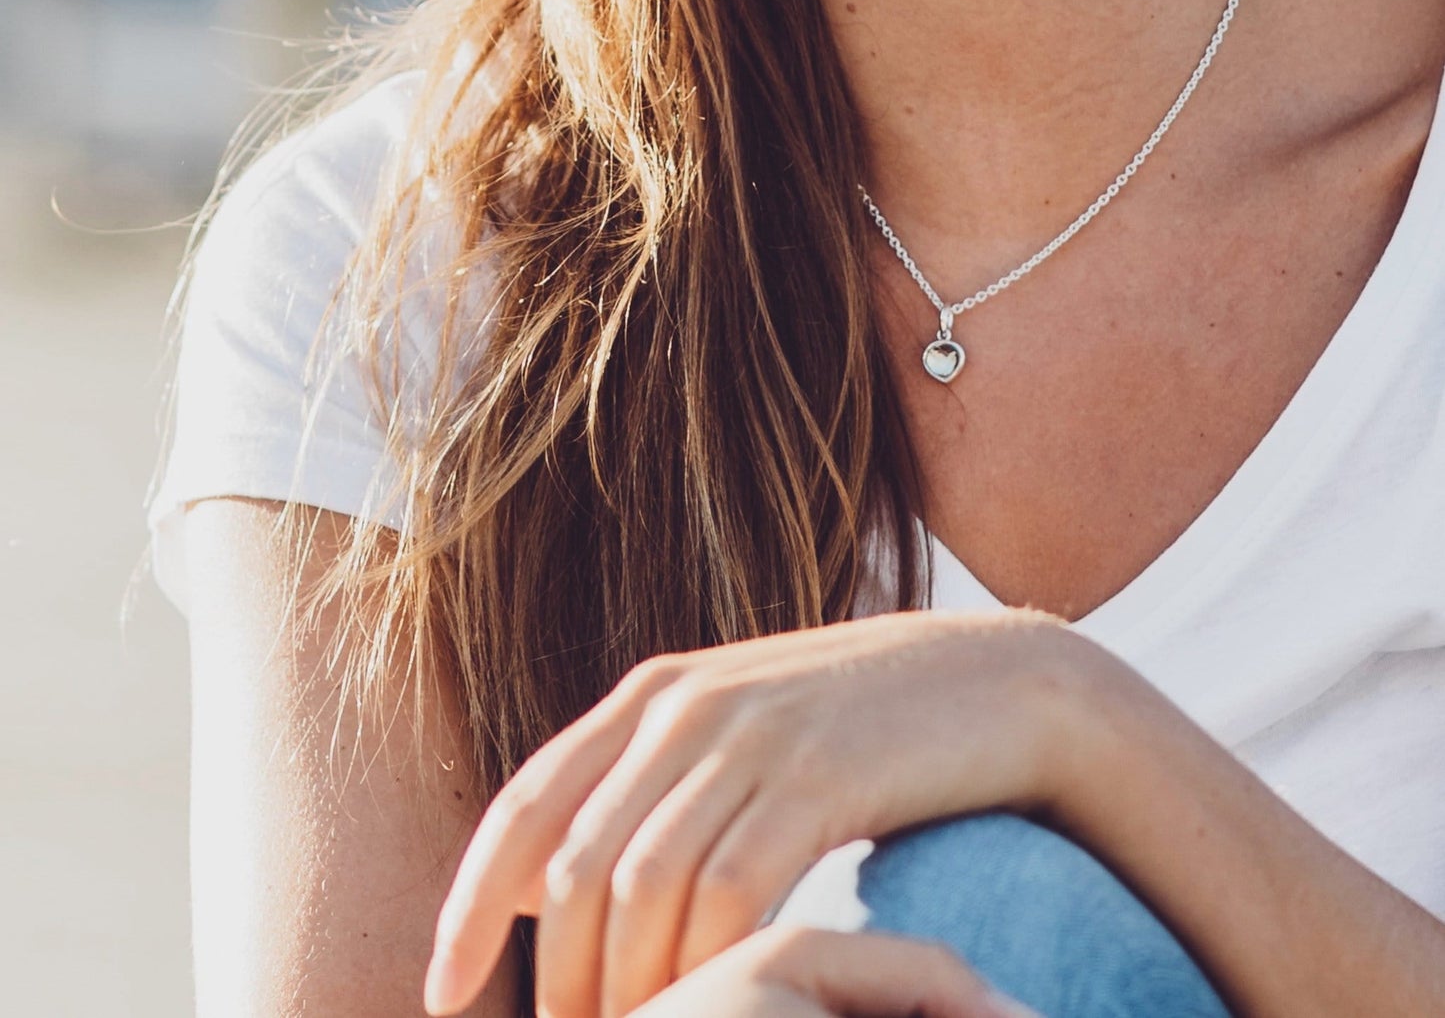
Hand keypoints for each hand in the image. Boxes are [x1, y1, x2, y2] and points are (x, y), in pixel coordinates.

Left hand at [425, 609, 1102, 1017]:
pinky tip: (720, 1005)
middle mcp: (685, 707)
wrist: (990, 684)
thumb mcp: (742, 731)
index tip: (444, 992)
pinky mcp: (820, 776)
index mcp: (653, 693)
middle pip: (576, 869)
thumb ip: (662, 781)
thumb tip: (571, 886)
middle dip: (558, 982)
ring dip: (632, 987)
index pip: (525, 808)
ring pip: (643, 889)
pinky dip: (709, 964)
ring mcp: (753, 737)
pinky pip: (732, 894)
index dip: (468, 906)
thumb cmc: (857, 723)